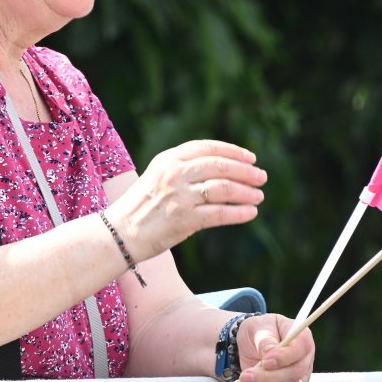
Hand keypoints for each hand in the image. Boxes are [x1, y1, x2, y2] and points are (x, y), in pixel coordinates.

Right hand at [106, 140, 266, 262]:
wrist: (119, 233)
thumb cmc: (141, 206)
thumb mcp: (157, 177)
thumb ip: (183, 169)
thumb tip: (222, 168)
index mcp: (167, 159)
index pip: (207, 148)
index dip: (233, 152)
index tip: (250, 158)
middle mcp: (174, 174)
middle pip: (220, 166)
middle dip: (245, 171)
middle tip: (261, 177)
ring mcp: (180, 196)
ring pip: (223, 188)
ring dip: (246, 192)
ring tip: (258, 196)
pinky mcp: (185, 219)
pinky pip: (220, 213)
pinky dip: (239, 213)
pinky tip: (250, 213)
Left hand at [226, 314, 314, 381]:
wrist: (250, 343)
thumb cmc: (258, 330)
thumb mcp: (258, 326)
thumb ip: (265, 338)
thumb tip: (269, 353)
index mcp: (302, 338)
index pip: (301, 350)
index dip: (284, 358)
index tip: (265, 361)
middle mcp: (304, 361)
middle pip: (293, 375)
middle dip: (267, 378)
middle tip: (244, 376)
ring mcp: (298, 380)